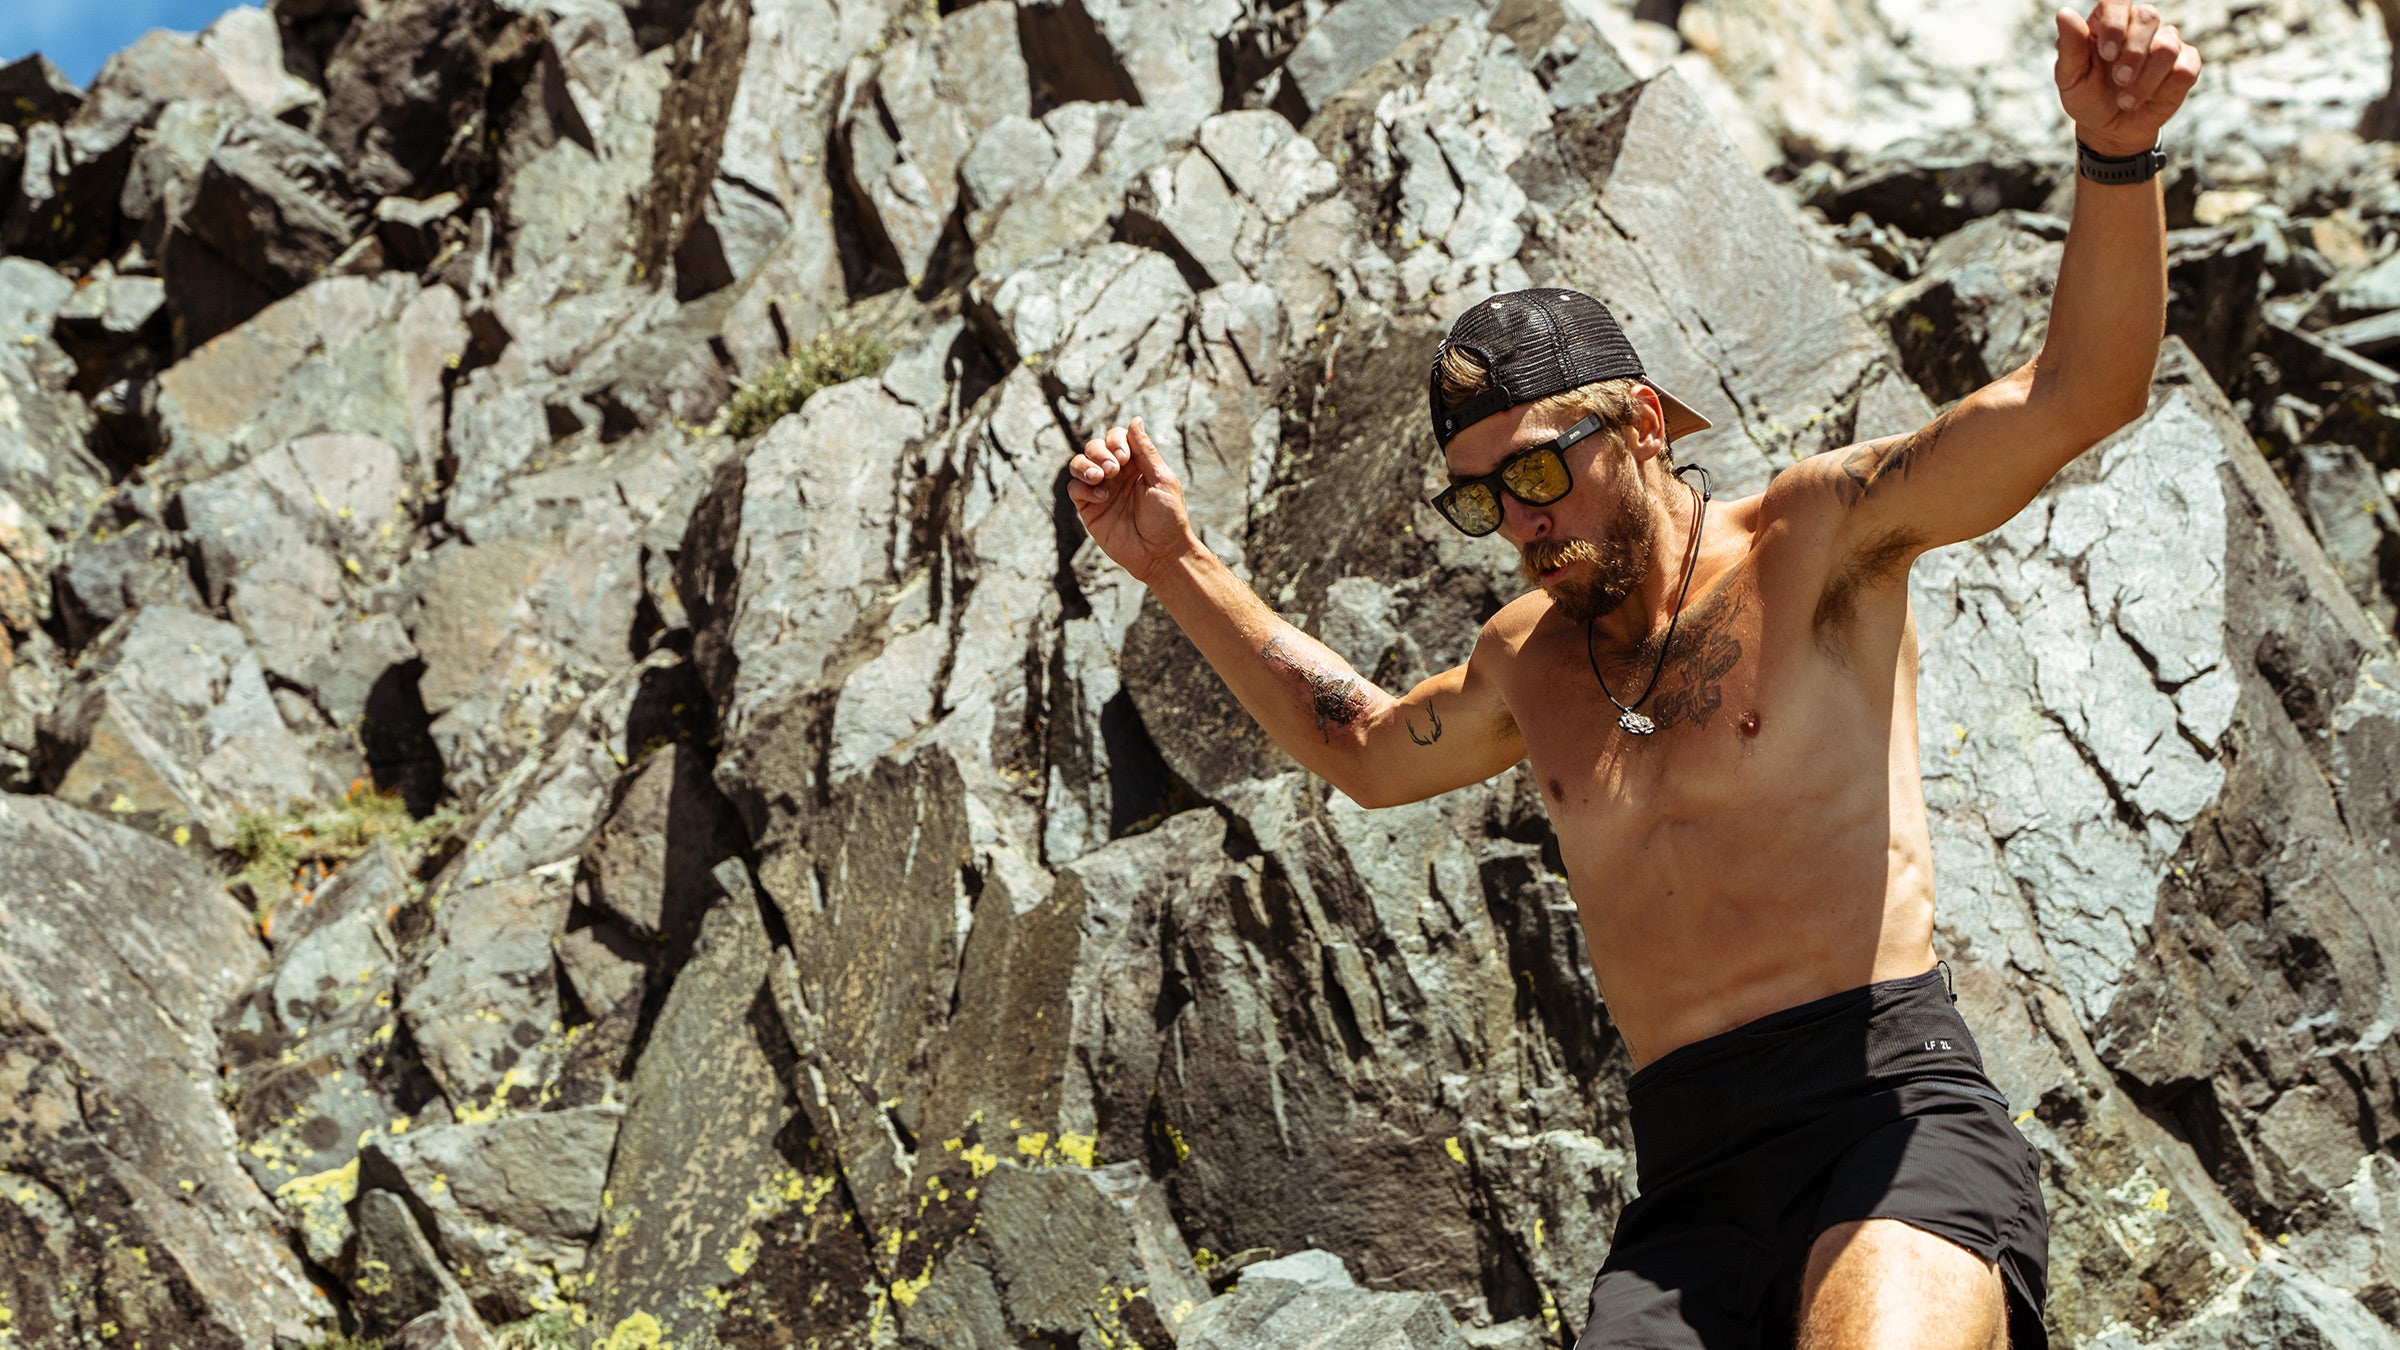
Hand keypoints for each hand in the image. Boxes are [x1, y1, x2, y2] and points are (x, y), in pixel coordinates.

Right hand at [1067, 418, 1200, 584]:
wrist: (1160, 554)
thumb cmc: (1168, 517)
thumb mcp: (1161, 479)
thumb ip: (1145, 451)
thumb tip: (1135, 420)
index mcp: (1136, 464)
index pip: (1117, 437)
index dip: (1116, 440)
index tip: (1125, 456)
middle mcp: (1116, 474)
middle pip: (1095, 447)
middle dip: (1100, 452)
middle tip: (1114, 469)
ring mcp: (1101, 491)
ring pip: (1079, 464)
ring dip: (1086, 464)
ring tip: (1101, 476)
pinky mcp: (1089, 509)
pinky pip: (1075, 489)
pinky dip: (1084, 488)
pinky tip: (1102, 498)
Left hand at [2054, 2, 2201, 157]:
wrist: (2109, 128)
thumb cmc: (2087, 97)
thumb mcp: (2070, 77)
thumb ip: (2069, 46)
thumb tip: (2065, 13)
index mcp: (2108, 21)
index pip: (2117, 0)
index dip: (2115, 22)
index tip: (2107, 53)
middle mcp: (2140, 25)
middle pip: (2148, 16)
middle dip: (2132, 54)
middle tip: (2119, 81)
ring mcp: (2166, 41)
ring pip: (2167, 46)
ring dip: (2145, 80)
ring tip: (2126, 101)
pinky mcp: (2186, 63)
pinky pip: (2184, 68)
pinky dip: (2163, 89)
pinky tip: (2149, 98)